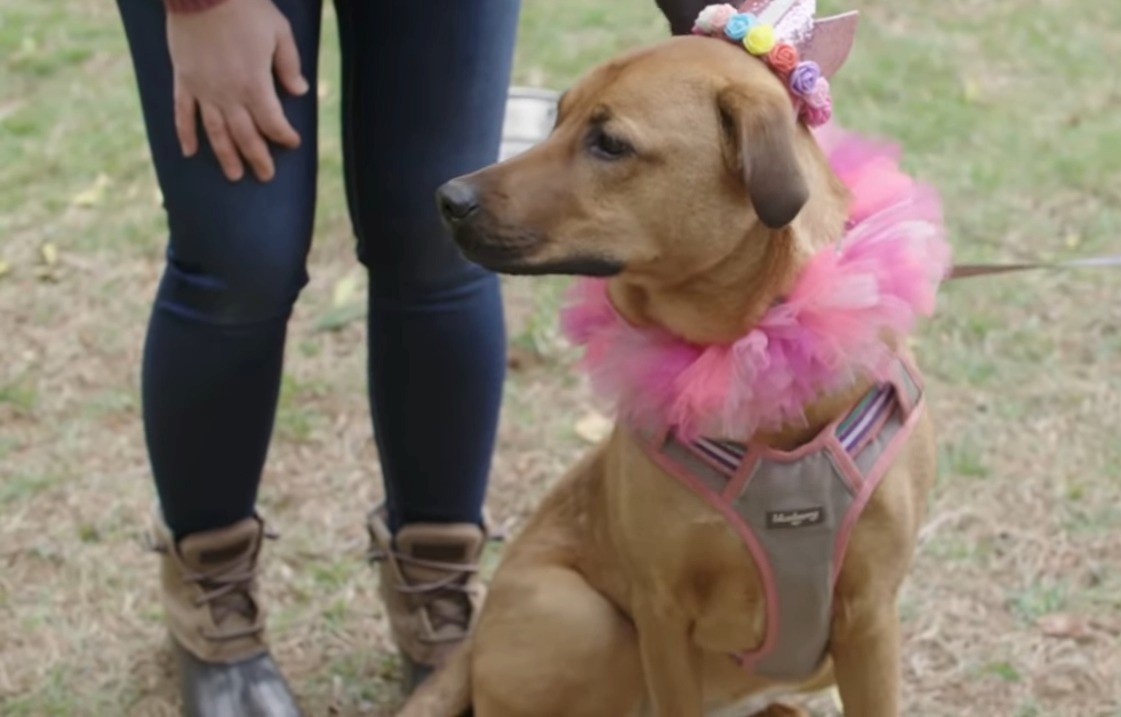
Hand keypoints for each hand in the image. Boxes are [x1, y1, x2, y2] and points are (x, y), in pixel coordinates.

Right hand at [167, 0, 308, 180]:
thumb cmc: (245, 7)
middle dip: (257, 158)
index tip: (292, 142)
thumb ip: (289, 65)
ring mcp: (203, 89)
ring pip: (216, 132)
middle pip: (245, 135)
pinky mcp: (184, 79)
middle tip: (265, 176)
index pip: (272, 122)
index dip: (283, 136)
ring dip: (225, 156)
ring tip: (234, 176)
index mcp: (255, 84)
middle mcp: (228, 94)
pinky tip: (189, 152)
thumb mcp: (279, 32)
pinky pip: (183, 113)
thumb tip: (300, 91)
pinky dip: (185, 133)